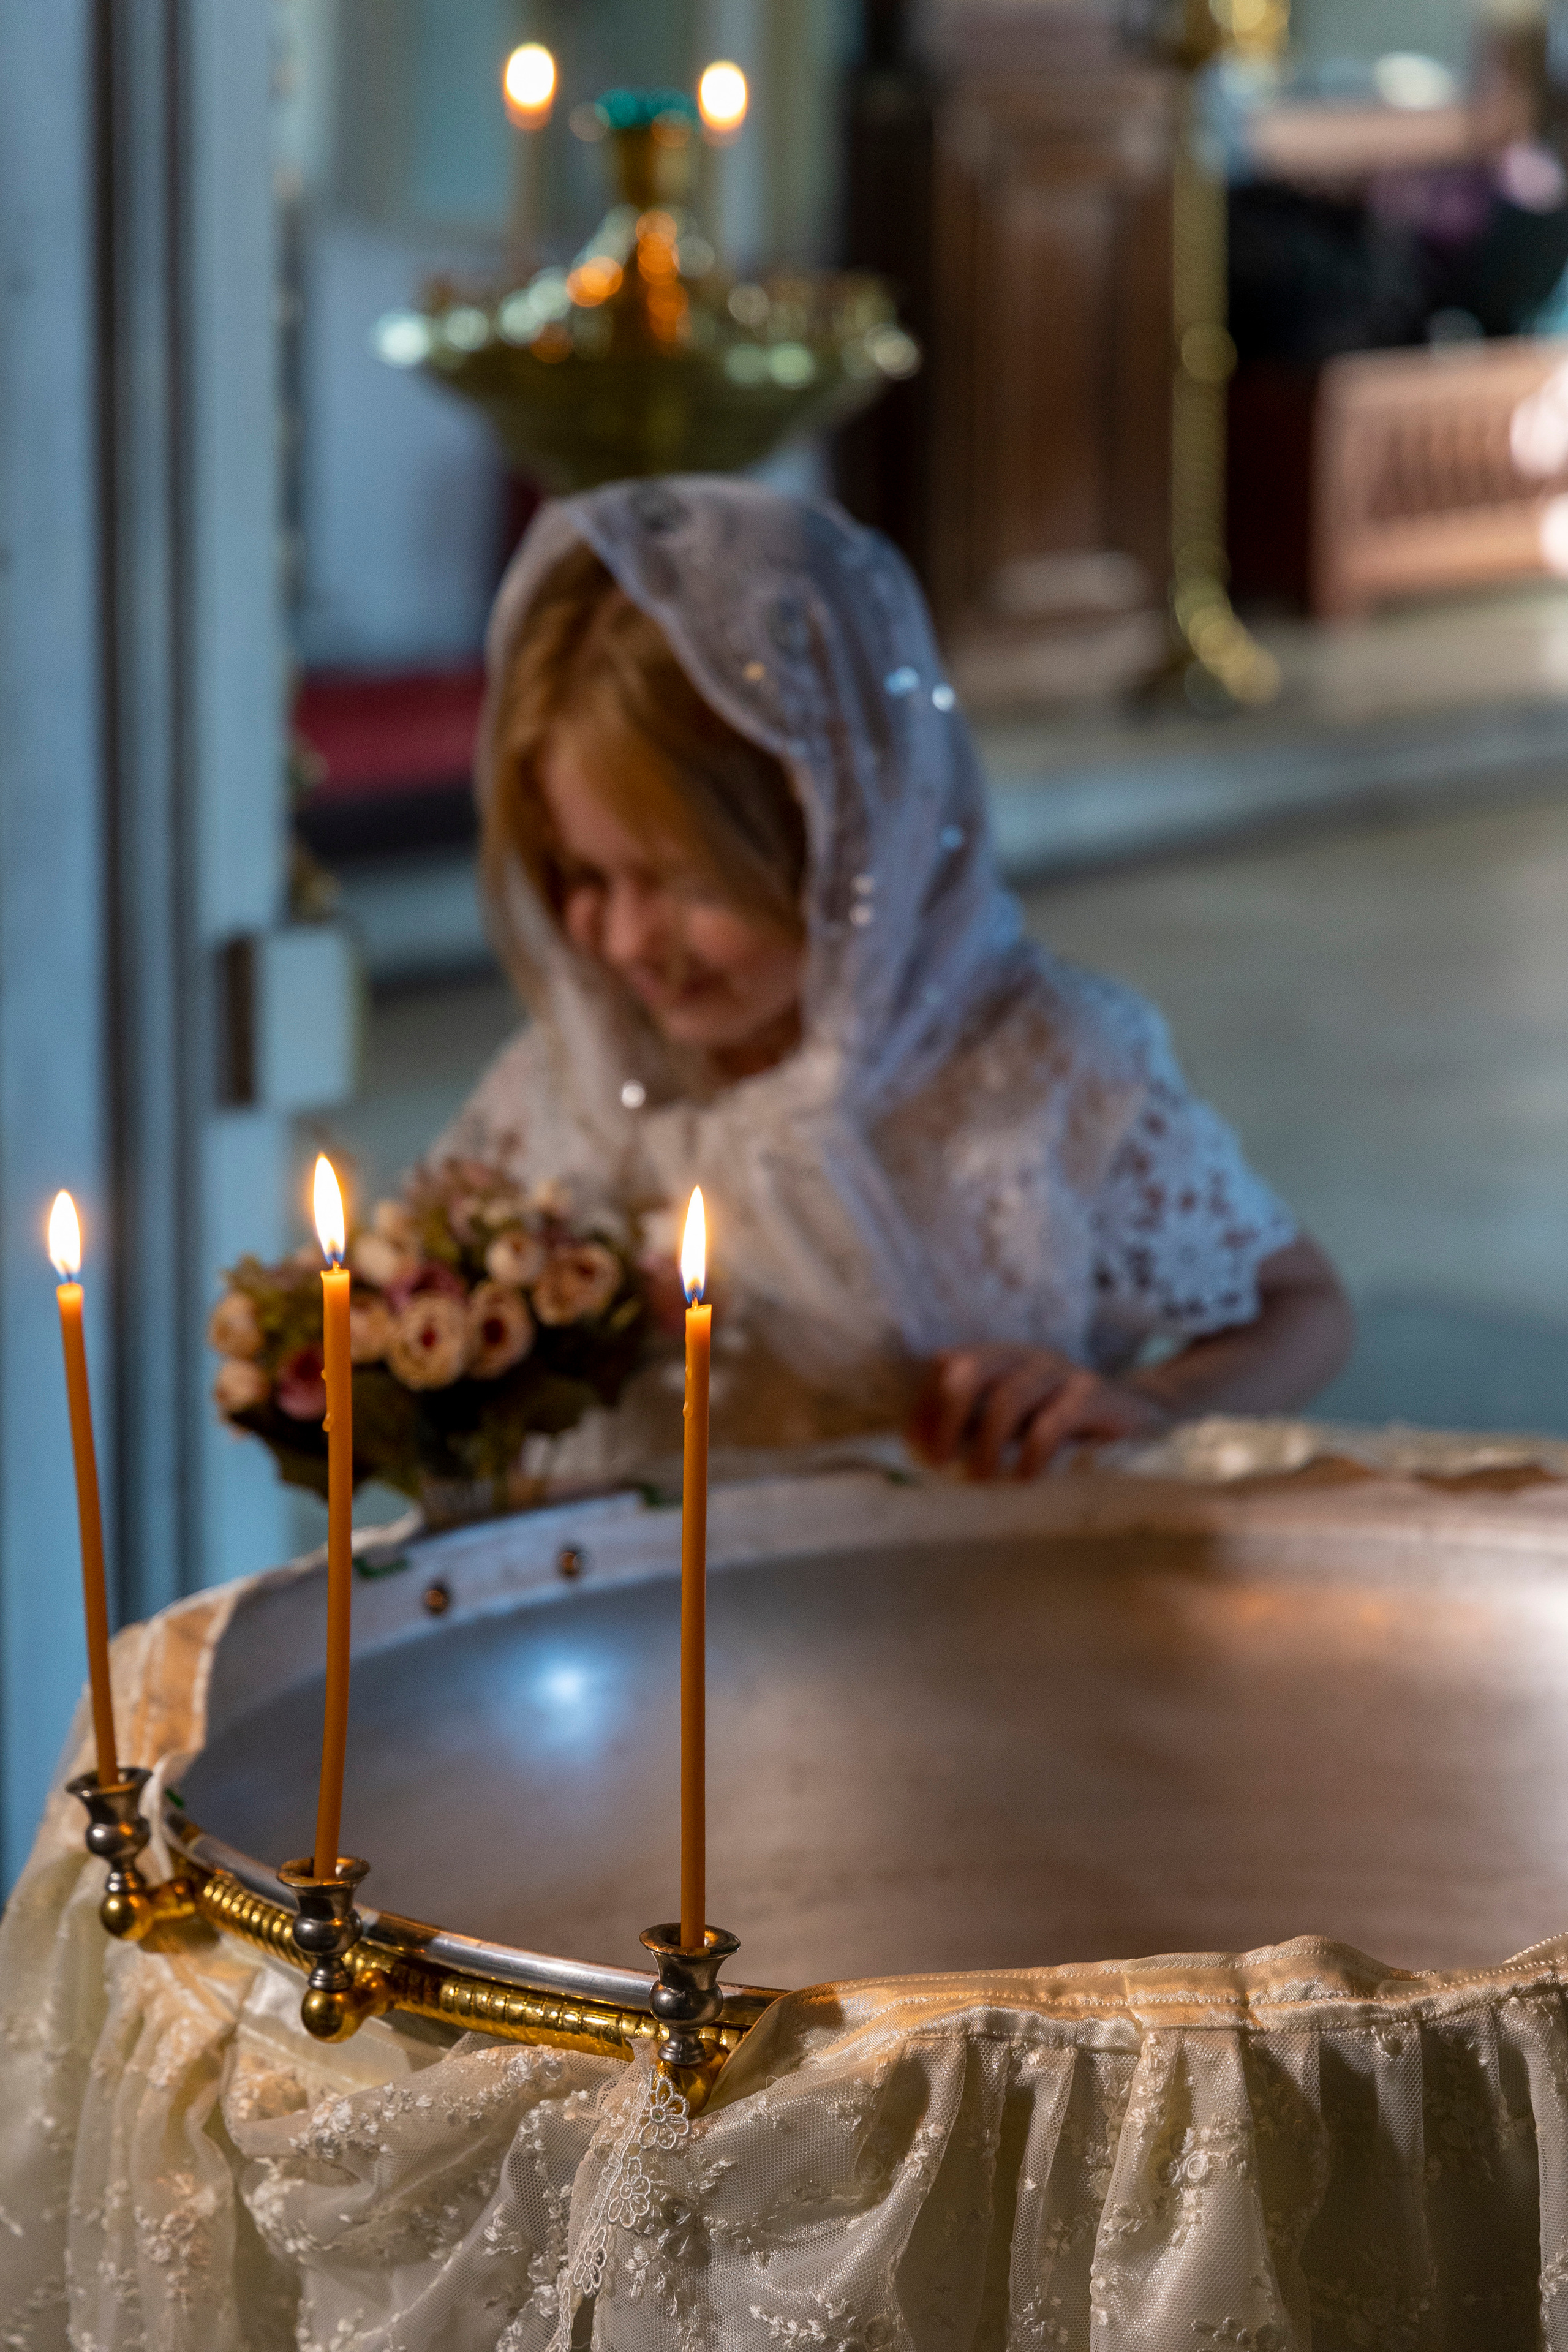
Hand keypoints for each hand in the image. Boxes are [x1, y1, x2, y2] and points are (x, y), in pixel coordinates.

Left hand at [908, 1345, 1171, 1479]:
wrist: (1142, 1414)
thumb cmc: (1063, 1426)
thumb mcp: (1016, 1422)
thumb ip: (977, 1429)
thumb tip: (925, 1458)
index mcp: (1000, 1357)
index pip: (948, 1363)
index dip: (925, 1403)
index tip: (916, 1448)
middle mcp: (1025, 1357)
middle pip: (968, 1369)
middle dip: (947, 1417)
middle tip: (940, 1462)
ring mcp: (1060, 1372)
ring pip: (1007, 1398)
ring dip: (986, 1444)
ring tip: (982, 1479)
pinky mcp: (1092, 1396)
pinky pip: (1052, 1421)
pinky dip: (1031, 1453)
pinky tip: (1025, 1477)